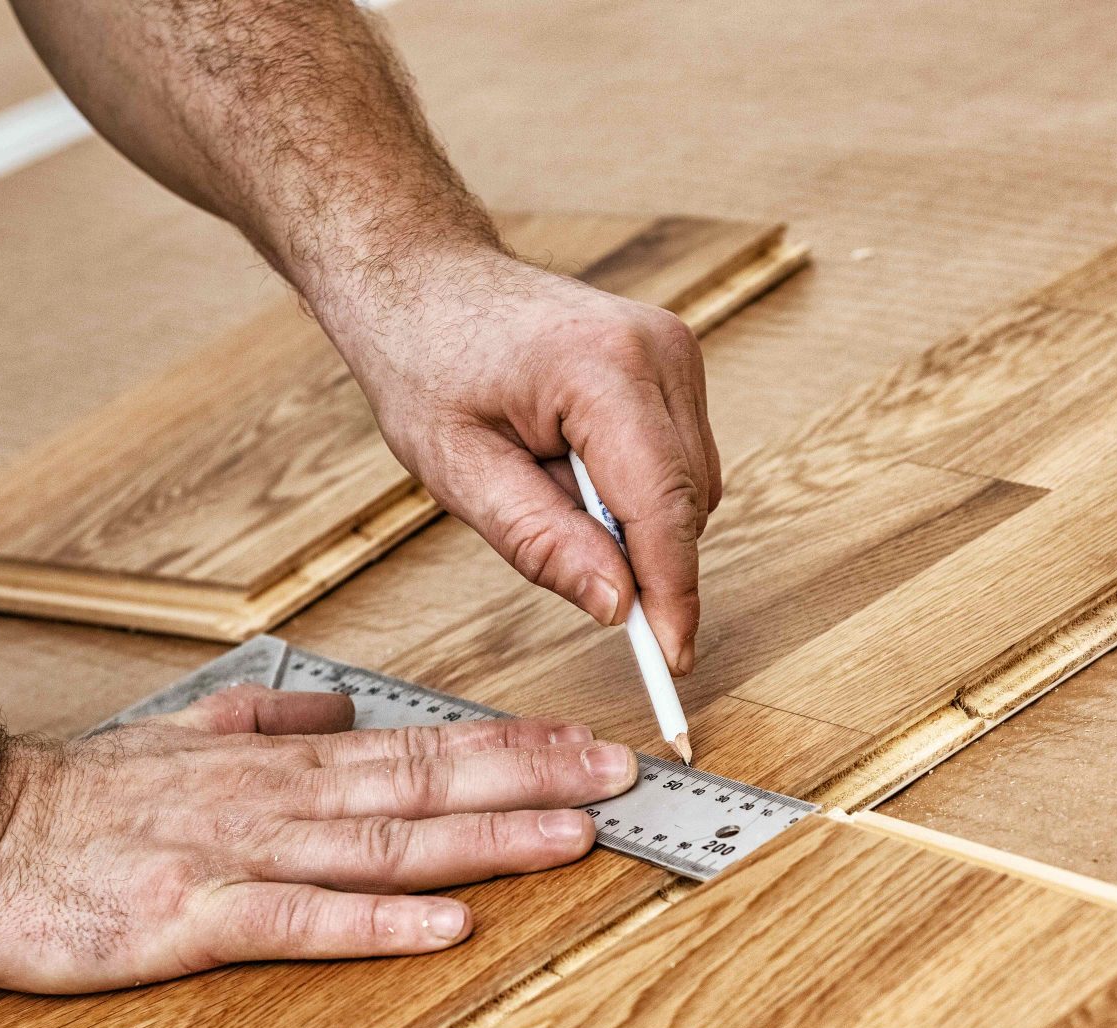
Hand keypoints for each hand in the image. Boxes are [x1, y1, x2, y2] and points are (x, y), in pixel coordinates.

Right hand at [0, 684, 636, 993]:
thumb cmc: (78, 796)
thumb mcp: (183, 735)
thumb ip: (269, 720)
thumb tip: (342, 705)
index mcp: (283, 766)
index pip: (421, 747)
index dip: (514, 748)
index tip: (590, 746)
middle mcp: (281, 803)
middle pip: (426, 785)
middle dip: (532, 780)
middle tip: (621, 777)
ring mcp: (241, 857)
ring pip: (385, 844)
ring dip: (485, 839)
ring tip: (571, 836)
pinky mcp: (193, 919)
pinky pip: (301, 920)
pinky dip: (380, 922)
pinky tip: (448, 922)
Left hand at [321, 244, 719, 674]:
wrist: (423, 276)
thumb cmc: (425, 358)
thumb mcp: (458, 470)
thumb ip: (542, 542)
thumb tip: (618, 607)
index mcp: (603, 370)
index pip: (664, 508)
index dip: (672, 594)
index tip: (671, 660)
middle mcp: (659, 351)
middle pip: (687, 505)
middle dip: (637, 553)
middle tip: (552, 548)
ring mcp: (676, 350)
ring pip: (692, 489)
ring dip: (632, 518)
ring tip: (545, 479)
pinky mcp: (676, 362)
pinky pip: (683, 461)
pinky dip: (636, 488)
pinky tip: (570, 460)